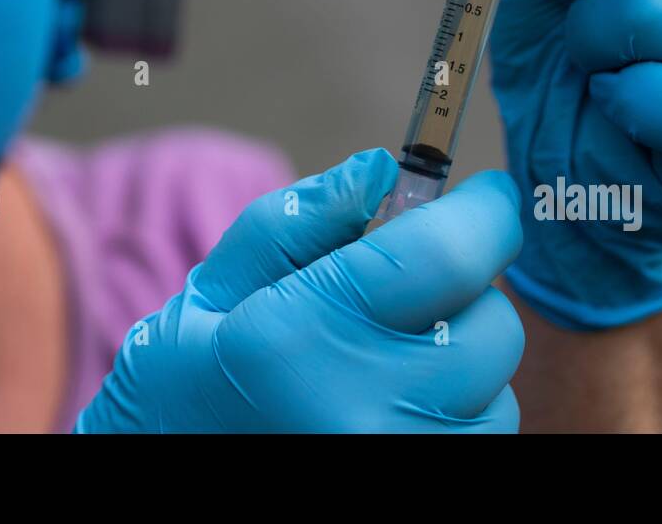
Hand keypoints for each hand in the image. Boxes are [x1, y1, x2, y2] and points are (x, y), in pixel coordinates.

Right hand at [77, 148, 524, 431]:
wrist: (165, 471)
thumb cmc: (188, 379)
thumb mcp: (220, 285)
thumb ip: (300, 220)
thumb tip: (381, 169)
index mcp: (301, 337)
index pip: (447, 257)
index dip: (485, 214)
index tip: (488, 196)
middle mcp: (360, 415)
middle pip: (490, 327)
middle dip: (465, 291)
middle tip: (416, 286)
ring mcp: (395, 464)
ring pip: (496, 391)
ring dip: (463, 360)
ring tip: (394, 357)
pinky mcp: (419, 491)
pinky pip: (484, 438)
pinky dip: (460, 413)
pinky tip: (401, 403)